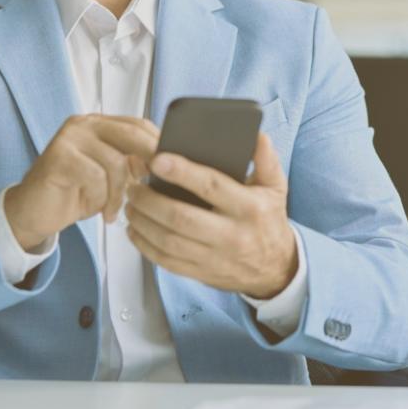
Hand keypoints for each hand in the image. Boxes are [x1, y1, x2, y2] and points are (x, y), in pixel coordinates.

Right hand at [4, 114, 158, 249]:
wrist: (34, 212)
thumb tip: (167, 162)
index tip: (171, 167)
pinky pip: (95, 176)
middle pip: (130, 134)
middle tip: (156, 184)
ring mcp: (69, 138)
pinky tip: (97, 210)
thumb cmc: (75, 193)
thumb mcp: (109, 175)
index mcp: (98, 123)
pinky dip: (100, 198)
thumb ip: (130, 162)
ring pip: (114, 161)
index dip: (157, 145)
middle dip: (149, 160)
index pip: (138, 124)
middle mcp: (83, 124)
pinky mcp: (58, 156)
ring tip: (113, 209)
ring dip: (119, 192)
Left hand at [124, 132, 298, 298]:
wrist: (275, 268)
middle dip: (150, 200)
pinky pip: (166, 261)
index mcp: (249, 208)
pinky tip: (135, 229)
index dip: (182, 172)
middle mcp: (232, 235)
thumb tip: (257, 136)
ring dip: (142, 222)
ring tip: (131, 203)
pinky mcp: (201, 273)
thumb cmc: (267, 220)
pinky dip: (144, 245)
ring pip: (168, 241)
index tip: (157, 159)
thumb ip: (266, 160)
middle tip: (135, 185)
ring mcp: (215, 257)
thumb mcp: (275, 187)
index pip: (211, 186)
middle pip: (181, 218)